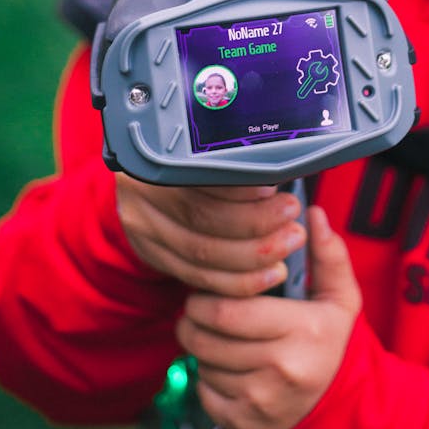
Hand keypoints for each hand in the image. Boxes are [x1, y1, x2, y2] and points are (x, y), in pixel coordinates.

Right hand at [116, 175, 305, 295]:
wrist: (135, 178)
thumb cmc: (180, 156)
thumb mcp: (194, 147)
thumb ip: (225, 158)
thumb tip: (276, 167)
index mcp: (151, 160)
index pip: (198, 179)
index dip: (238, 191)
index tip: (274, 192)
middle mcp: (140, 198)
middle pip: (202, 221)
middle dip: (256, 227)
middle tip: (293, 226)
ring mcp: (143, 231)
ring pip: (202, 256)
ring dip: (253, 258)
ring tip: (287, 247)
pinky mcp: (153, 256)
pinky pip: (198, 277)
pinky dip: (236, 280)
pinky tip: (267, 274)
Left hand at [176, 206, 361, 428]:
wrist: (334, 408)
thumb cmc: (327, 343)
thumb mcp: (340, 298)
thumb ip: (328, 254)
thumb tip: (314, 215)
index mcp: (305, 329)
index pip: (232, 310)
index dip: (207, 297)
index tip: (208, 288)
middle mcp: (283, 368)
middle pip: (209, 339)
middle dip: (192, 319)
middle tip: (196, 308)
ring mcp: (262, 401)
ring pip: (203, 365)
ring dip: (200, 347)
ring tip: (214, 335)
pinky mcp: (244, 424)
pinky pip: (204, 393)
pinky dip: (205, 378)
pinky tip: (223, 366)